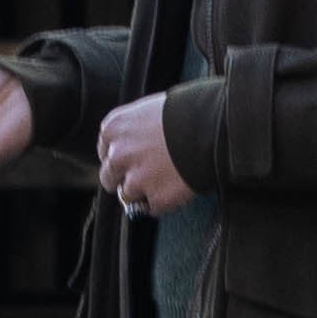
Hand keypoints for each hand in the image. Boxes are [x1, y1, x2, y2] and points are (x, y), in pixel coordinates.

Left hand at [95, 91, 199, 215]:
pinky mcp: (155, 199)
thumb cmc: (186, 112)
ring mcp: (135, 179)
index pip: (105, 151)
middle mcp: (118, 154)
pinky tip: (176, 187)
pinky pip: (152, 208)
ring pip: (128, 196)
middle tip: (146, 175)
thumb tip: (134, 141)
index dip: (121, 157)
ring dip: (144, 192)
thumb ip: (135, 128)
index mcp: (114, 128)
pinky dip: (162, 202)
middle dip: (124, 178)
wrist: (211, 128)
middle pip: (109, 177)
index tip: (134, 158)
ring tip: (166, 180)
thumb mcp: (151, 109)